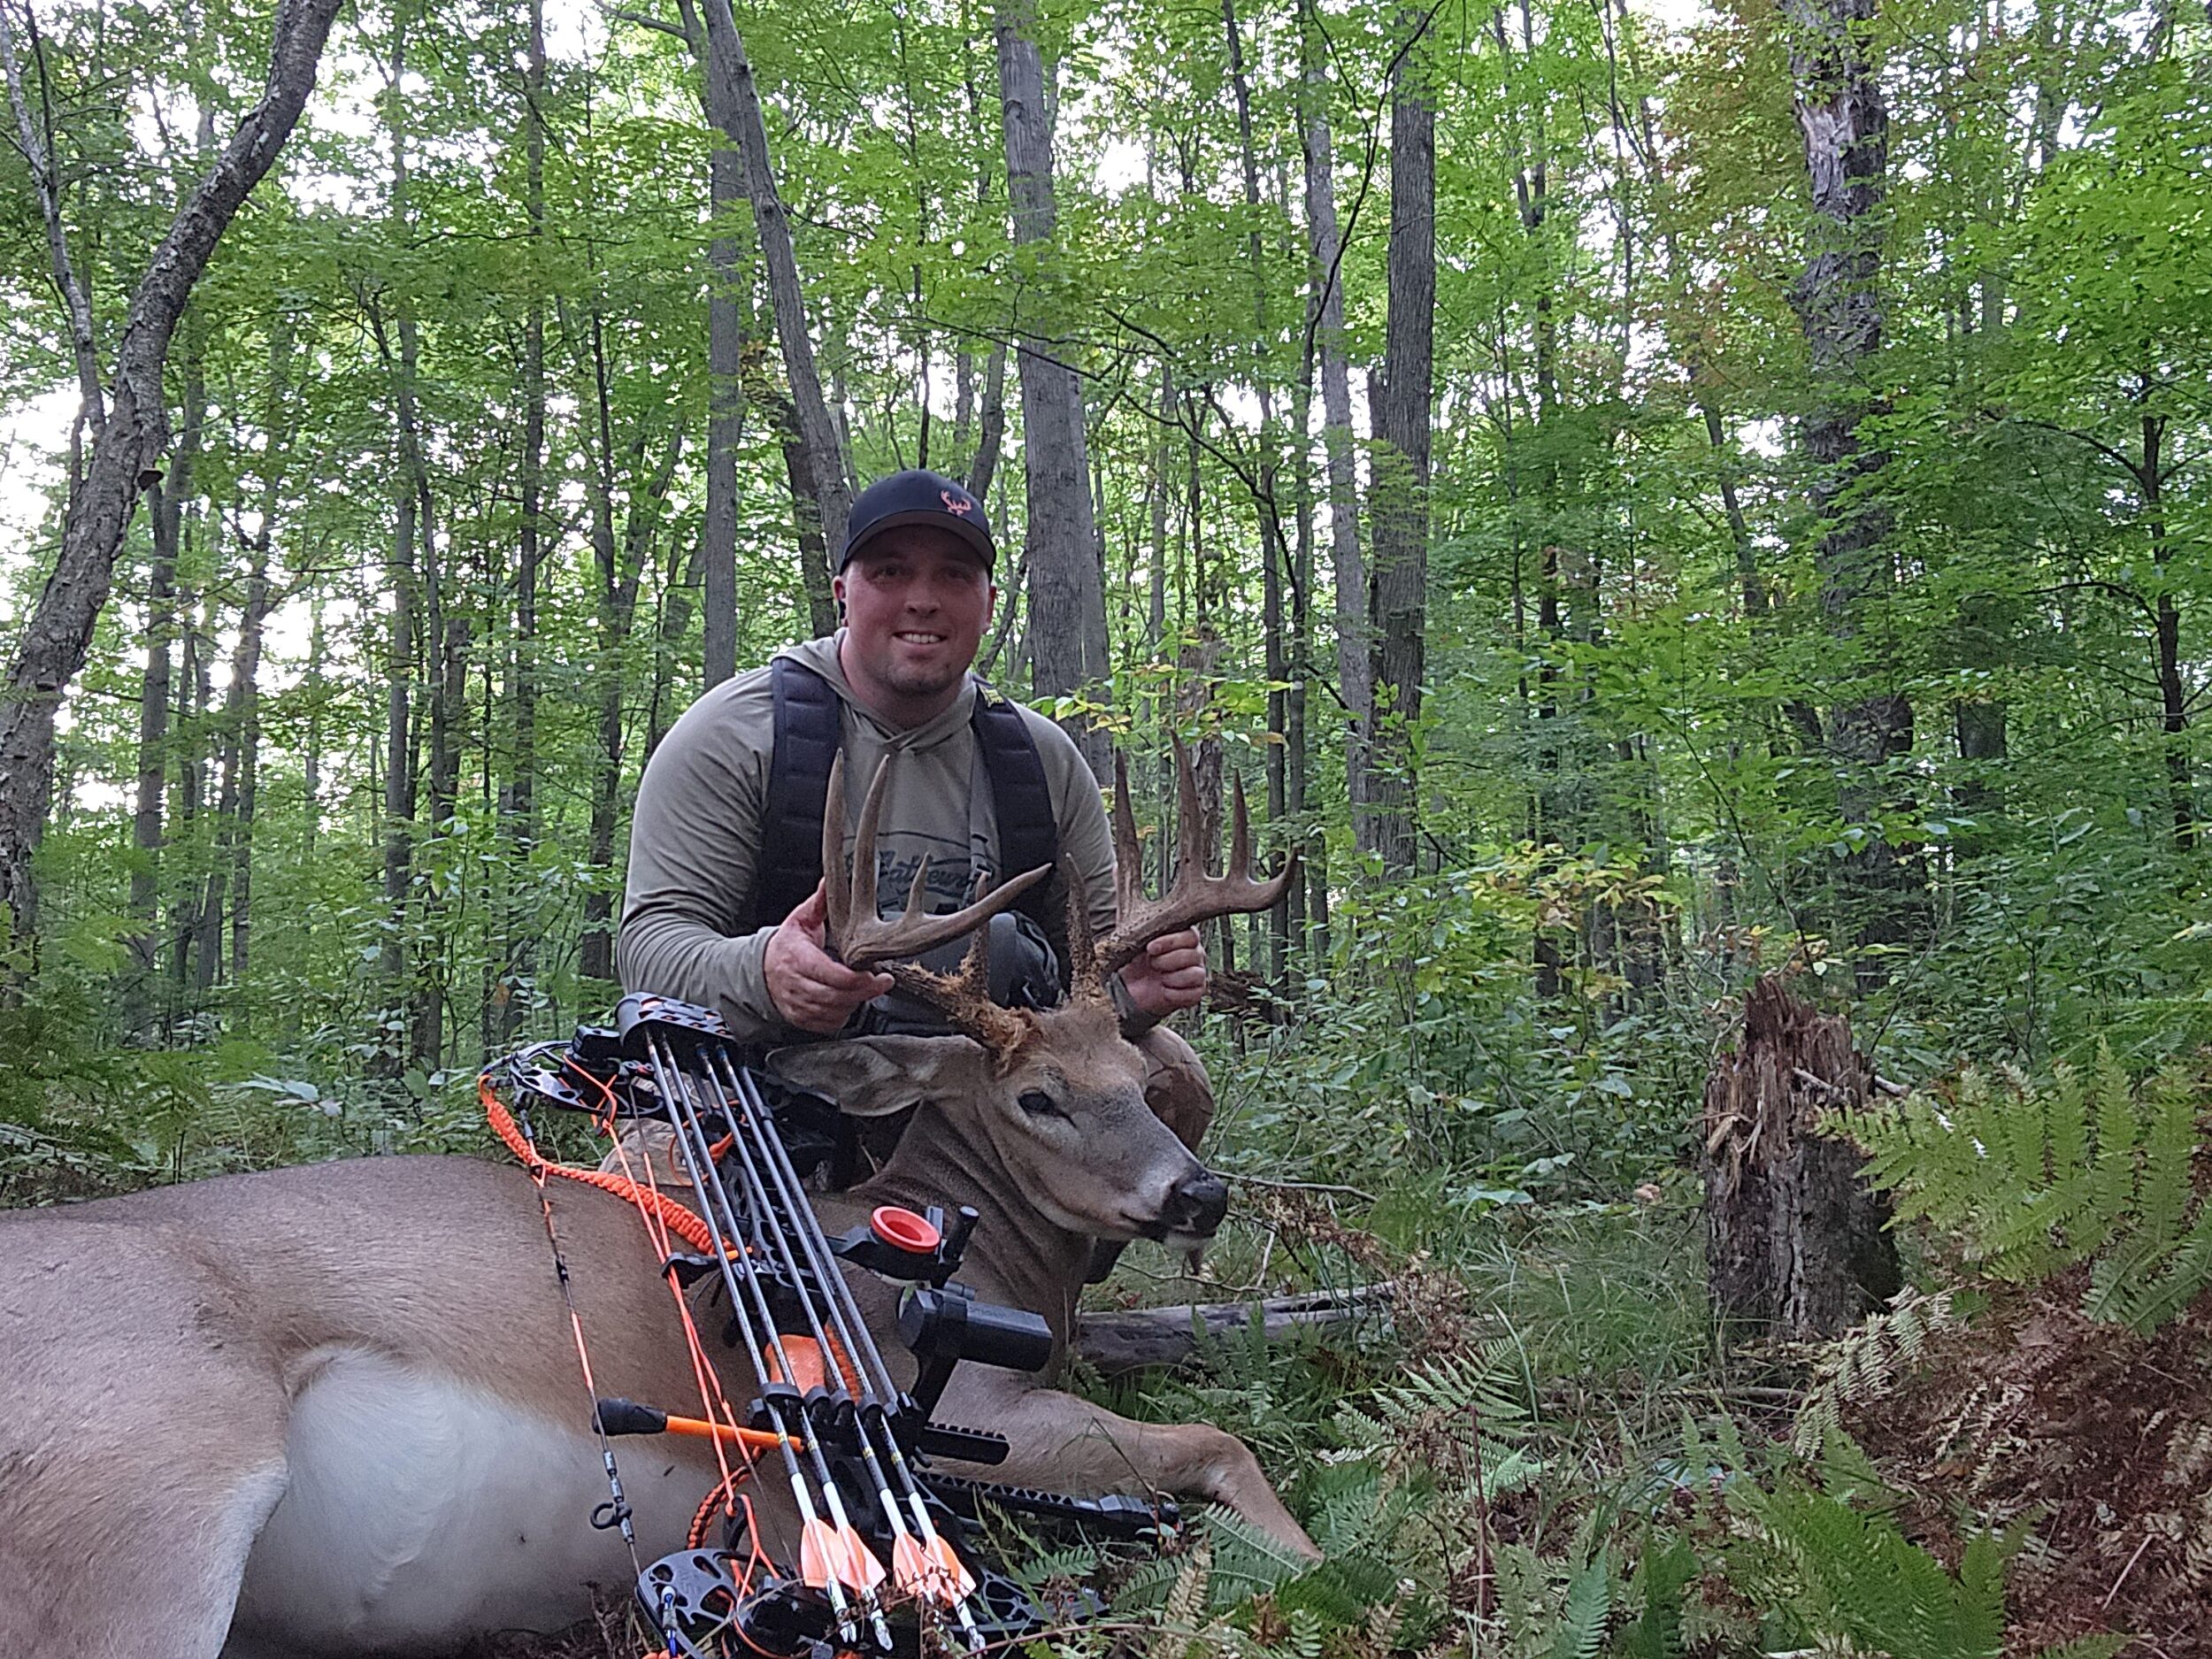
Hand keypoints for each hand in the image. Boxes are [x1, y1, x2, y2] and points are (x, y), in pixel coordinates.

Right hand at [765, 882, 893, 1033]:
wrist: (761, 970)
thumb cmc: (786, 945)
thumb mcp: (801, 919)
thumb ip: (819, 902)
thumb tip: (829, 881)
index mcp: (797, 958)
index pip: (830, 974)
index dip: (858, 979)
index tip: (879, 975)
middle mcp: (795, 984)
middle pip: (836, 997)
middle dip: (864, 992)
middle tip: (882, 983)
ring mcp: (796, 1004)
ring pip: (833, 1012)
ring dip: (854, 1003)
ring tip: (864, 989)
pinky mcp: (800, 1019)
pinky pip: (827, 1024)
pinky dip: (842, 1015)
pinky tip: (849, 1001)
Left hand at [1117, 927, 1206, 1018]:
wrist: (1131, 987)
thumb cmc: (1137, 961)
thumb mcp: (1139, 944)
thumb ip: (1149, 933)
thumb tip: (1148, 933)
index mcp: (1185, 937)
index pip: (1191, 935)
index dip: (1171, 942)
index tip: (1151, 948)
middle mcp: (1196, 954)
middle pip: (1194, 955)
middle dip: (1167, 961)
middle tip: (1152, 964)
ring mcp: (1198, 973)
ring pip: (1197, 974)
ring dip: (1173, 978)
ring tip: (1159, 978)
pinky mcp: (1196, 993)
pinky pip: (1193, 994)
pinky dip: (1174, 994)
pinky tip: (1163, 990)